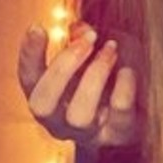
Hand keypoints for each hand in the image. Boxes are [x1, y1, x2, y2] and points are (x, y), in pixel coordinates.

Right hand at [17, 21, 144, 149]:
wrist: (134, 120)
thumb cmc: (105, 83)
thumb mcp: (89, 59)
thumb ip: (80, 41)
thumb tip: (79, 29)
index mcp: (46, 98)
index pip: (28, 79)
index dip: (28, 55)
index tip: (37, 28)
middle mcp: (59, 121)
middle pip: (42, 104)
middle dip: (62, 67)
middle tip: (89, 38)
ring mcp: (87, 133)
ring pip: (79, 115)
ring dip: (95, 75)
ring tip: (111, 50)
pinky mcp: (118, 135)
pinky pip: (118, 112)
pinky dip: (124, 86)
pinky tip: (127, 70)